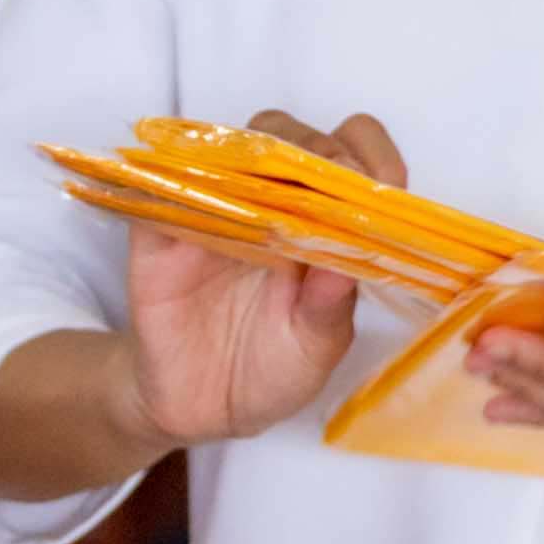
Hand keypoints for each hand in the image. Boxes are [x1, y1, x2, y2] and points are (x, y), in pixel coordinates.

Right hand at [120, 105, 402, 448]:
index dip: (371, 157)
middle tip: (328, 187)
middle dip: (318, 150)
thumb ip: (329, 307)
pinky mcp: (159, 229)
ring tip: (274, 194)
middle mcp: (273, 204)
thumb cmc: (271, 368)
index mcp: (326, 222)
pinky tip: (205, 197)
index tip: (385, 183)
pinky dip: (183, 180)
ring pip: (233, 145)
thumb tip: (347, 263)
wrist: (198, 406)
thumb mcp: (315, 348)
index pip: (355, 159)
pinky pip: (165, 186)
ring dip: (257, 154)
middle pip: (294, 137)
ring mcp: (216, 209)